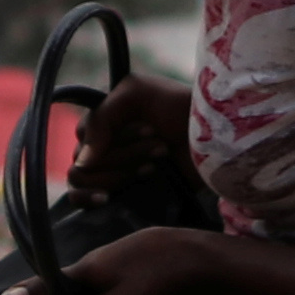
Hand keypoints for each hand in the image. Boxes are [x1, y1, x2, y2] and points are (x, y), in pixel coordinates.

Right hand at [82, 75, 192, 197]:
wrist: (214, 142)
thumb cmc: (179, 109)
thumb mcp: (136, 93)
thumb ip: (101, 118)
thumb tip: (82, 164)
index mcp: (107, 121)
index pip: (82, 133)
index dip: (112, 134)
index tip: (150, 128)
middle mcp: (105, 146)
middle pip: (85, 156)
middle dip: (125, 151)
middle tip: (160, 145)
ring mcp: (110, 172)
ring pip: (86, 178)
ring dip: (121, 170)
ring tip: (153, 166)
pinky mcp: (120, 196)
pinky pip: (80, 201)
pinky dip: (87, 198)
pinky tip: (106, 198)